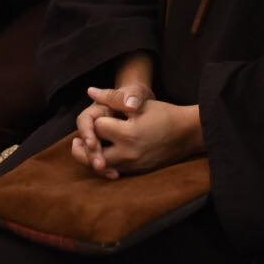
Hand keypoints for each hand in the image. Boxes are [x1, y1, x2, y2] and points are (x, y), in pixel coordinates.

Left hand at [74, 87, 201, 178]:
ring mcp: (133, 165)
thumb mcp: (140, 103)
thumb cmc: (164, 114)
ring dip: (92, 159)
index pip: (97, 128)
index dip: (97, 119)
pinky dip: (105, 165)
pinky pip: (114, 172)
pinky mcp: (138, 172)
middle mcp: (129, 153)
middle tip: (76, 142)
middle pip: (93, 155)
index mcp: (128, 134)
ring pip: (102, 168)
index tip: (102, 116)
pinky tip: (103, 156)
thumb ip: (113, 98)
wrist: (187, 133)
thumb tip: (90, 91)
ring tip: (88, 148)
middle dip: (83, 147)